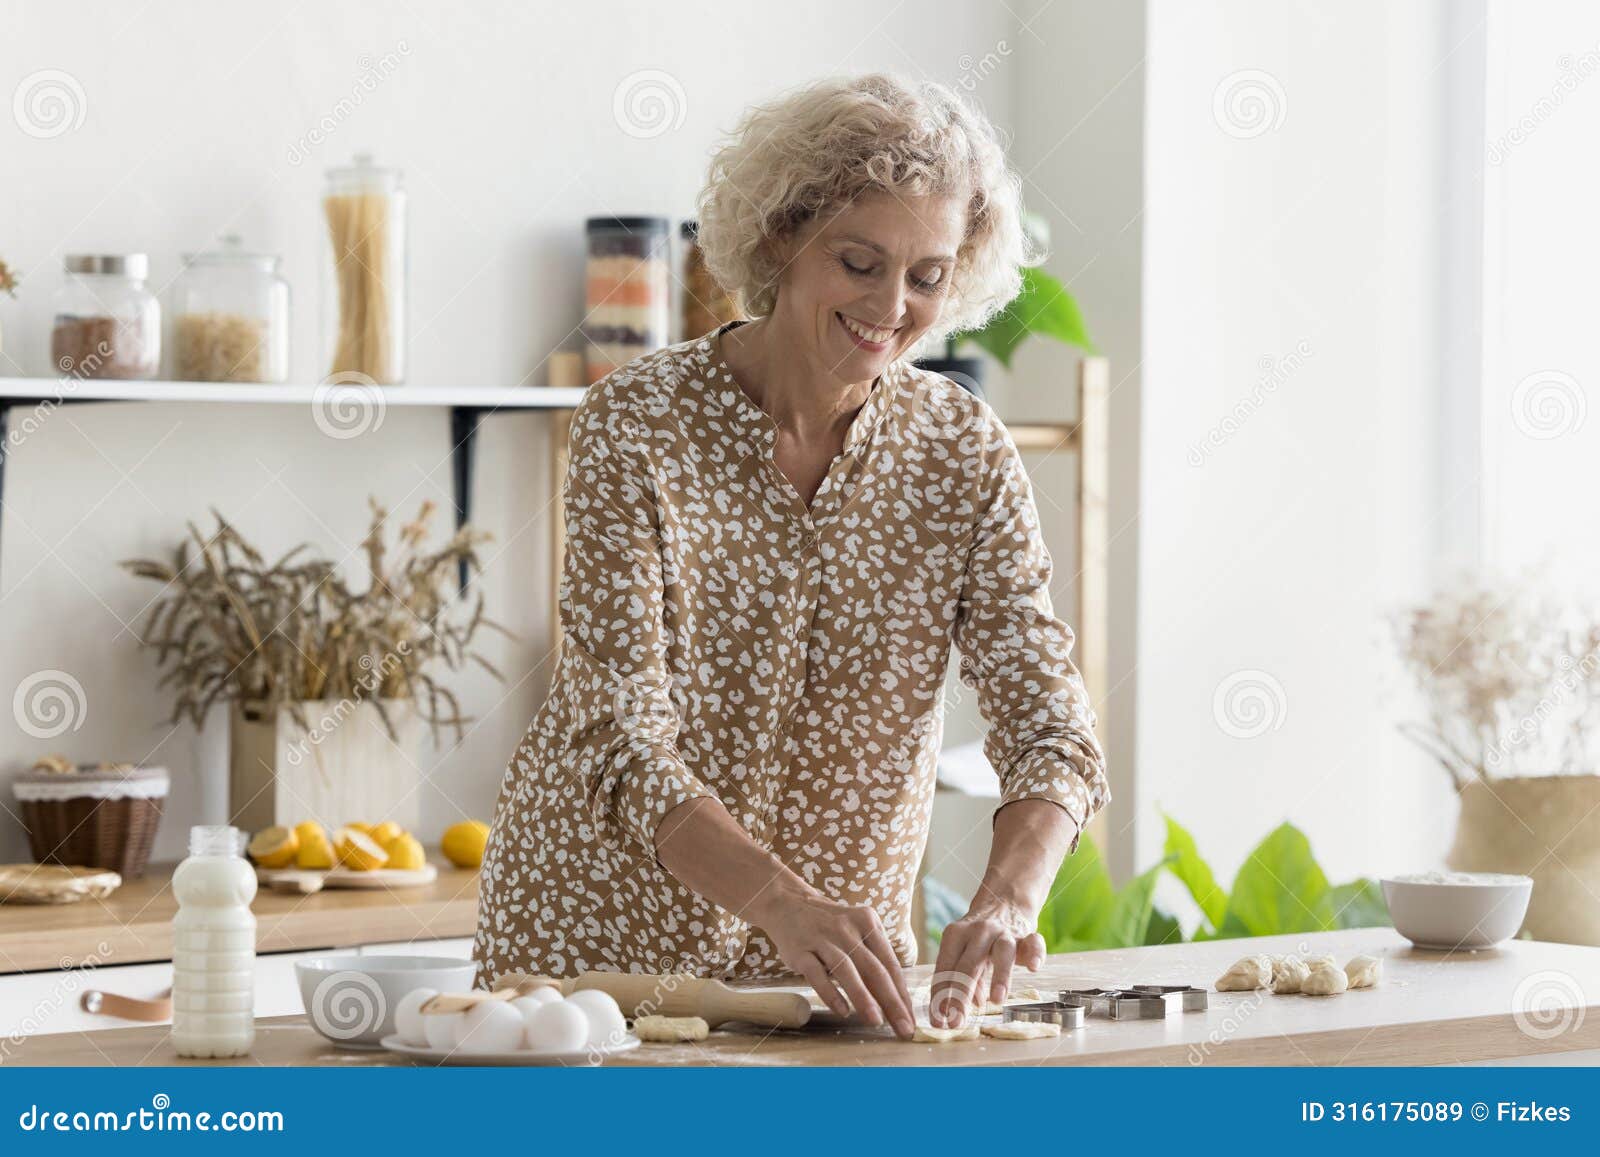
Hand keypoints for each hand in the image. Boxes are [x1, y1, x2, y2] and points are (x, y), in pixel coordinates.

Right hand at [752, 883, 915, 1038]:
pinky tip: (842, 1011)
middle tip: (903, 1029)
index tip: (911, 1020)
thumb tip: (897, 1000)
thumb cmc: (831, 926)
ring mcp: (823, 938)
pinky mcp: (800, 950)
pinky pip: (817, 974)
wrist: (788, 904)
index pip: (891, 964)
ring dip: (863, 998)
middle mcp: (847, 928)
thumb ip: (874, 958)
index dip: (902, 994)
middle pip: (874, 969)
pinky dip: (830, 993)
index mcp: (868, 922)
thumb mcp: (857, 931)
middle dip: (892, 1002)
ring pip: (847, 971)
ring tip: (876, 1022)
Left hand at [929, 894, 1043, 1026]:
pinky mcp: (1027, 936)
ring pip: (1002, 952)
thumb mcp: (965, 955)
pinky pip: (1033, 943)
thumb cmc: (979, 939)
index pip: (945, 968)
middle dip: (960, 995)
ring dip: (999, 976)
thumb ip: (963, 980)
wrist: (1004, 903)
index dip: (940, 996)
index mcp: (955, 935)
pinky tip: (1034, 968)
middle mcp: (978, 932)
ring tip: (996, 1000)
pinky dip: (1035, 954)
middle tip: (956, 1022)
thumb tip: (964, 1008)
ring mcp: (1004, 932)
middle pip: (968, 964)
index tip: (937, 1021)